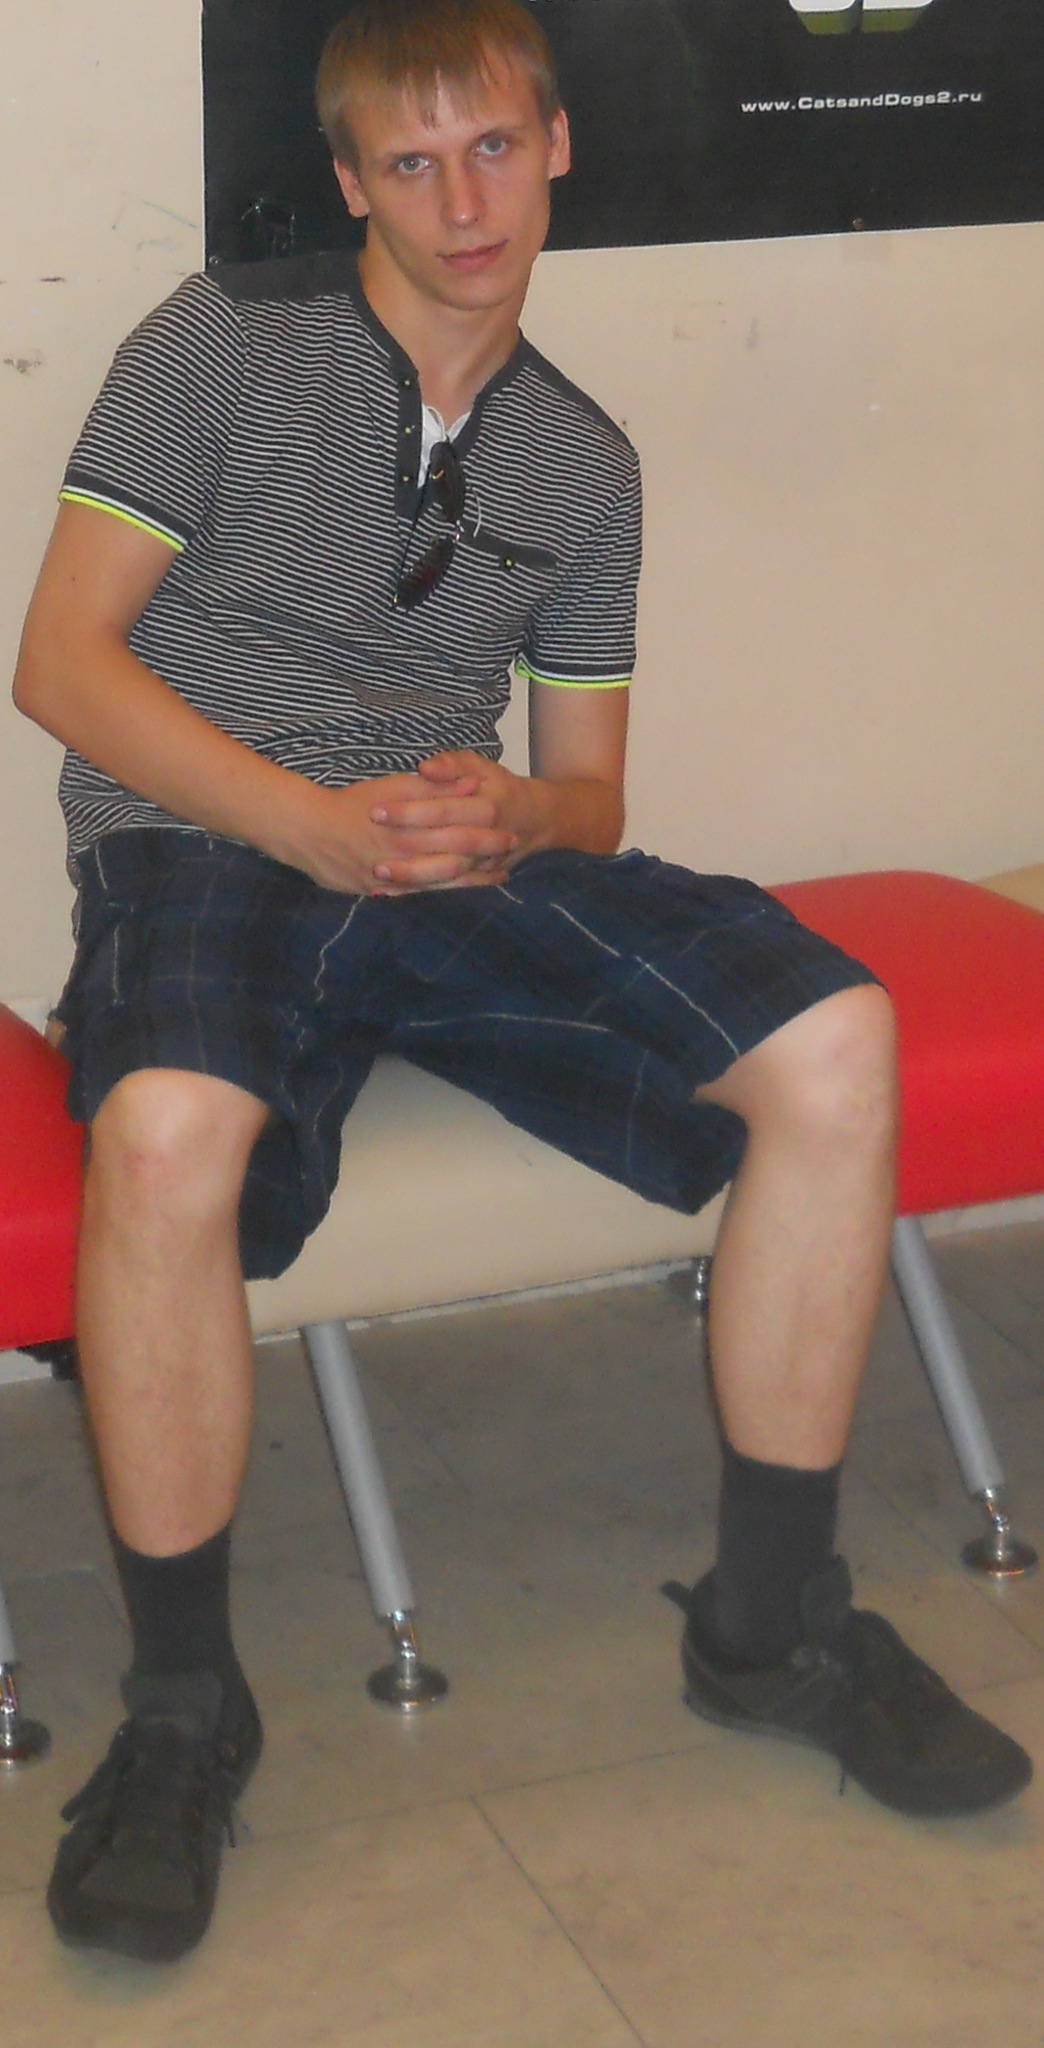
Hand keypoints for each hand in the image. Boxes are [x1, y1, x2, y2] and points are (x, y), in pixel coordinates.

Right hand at [291, 767, 517, 895]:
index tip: (510, 833)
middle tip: (511, 857)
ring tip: (497, 881)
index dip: (487, 835)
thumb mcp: (393, 787)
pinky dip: (445, 898)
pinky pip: (419, 900)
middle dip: (486, 860)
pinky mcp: (381, 894)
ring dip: (473, 884)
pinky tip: (461, 897)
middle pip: (455, 861)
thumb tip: (472, 784)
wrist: (307, 830)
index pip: (458, 832)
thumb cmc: (352, 804)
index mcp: (408, 826)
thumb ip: (433, 786)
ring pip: (442, 886)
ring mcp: (392, 879)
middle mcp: (403, 855)